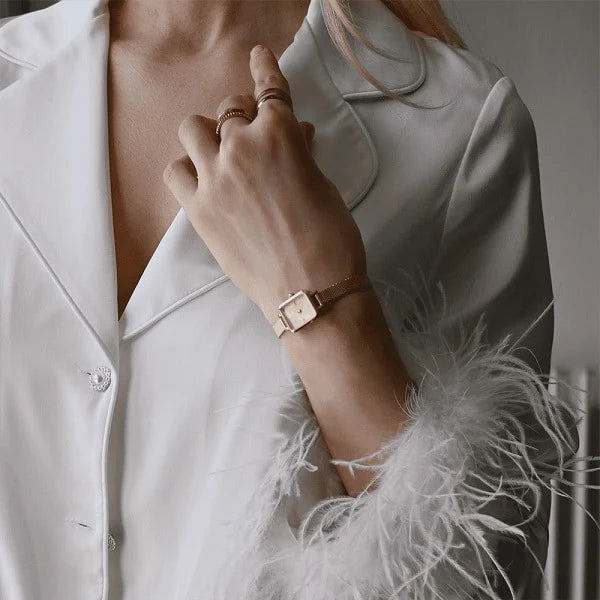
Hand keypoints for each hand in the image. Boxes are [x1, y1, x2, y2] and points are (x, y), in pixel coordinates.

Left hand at [162, 44, 366, 322]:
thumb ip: (301, 155)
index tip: (258, 55)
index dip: (264, 68)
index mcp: (281, 135)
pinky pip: (175, 172)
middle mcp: (242, 147)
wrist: (311, 291)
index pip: (269, 89)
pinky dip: (187, 169)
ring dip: (208, 135)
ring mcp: (214, 178)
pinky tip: (203, 181)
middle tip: (253, 132)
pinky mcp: (197, 210)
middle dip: (242, 115)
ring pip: (192, 130)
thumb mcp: (323, 187)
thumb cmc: (331, 240)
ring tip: (221, 153)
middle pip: (228, 109)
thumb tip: (297, 137)